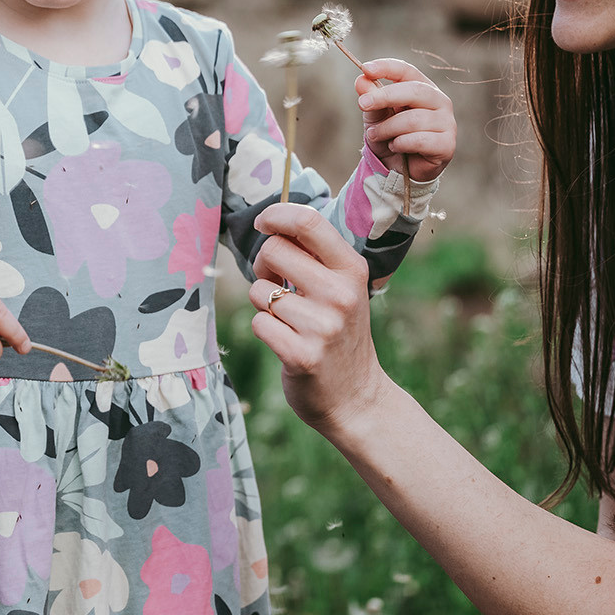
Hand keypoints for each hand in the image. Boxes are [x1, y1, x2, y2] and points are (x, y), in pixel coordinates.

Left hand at [245, 203, 389, 436]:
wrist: (357, 398)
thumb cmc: (339, 334)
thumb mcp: (342, 289)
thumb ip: (315, 257)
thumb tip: (274, 223)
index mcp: (352, 270)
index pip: (308, 222)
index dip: (276, 215)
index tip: (263, 224)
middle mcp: (342, 294)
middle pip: (274, 250)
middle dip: (263, 265)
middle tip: (277, 285)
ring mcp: (323, 327)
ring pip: (259, 291)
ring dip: (264, 305)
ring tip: (290, 321)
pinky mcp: (302, 355)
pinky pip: (258, 324)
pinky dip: (264, 330)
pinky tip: (287, 342)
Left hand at [356, 58, 455, 181]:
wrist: (397, 170)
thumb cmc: (389, 137)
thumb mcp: (375, 116)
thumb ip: (370, 98)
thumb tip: (362, 80)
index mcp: (423, 88)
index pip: (408, 71)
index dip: (387, 67)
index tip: (366, 69)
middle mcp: (439, 102)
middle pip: (414, 90)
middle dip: (384, 96)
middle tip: (362, 104)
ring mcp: (447, 123)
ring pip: (413, 119)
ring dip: (387, 128)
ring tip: (375, 136)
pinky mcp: (447, 144)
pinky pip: (419, 140)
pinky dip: (400, 143)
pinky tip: (395, 147)